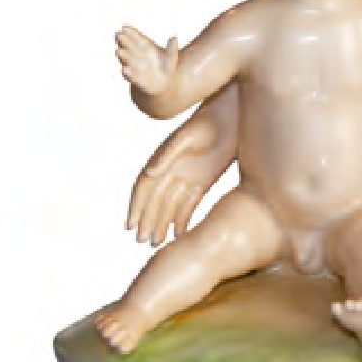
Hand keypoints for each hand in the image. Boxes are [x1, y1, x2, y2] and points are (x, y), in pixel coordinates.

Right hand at [116, 26, 177, 96]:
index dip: (132, 33)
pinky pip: (130, 75)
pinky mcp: (135, 78)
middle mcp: (138, 56)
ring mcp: (135, 66)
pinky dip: (127, 72)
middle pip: (129, 47)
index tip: (125, 26)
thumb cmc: (167, 67)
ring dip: (122, 55)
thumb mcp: (171, 57)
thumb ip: (172, 48)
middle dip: (123, 41)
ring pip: (127, 59)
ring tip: (118, 51)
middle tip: (118, 35)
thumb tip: (175, 37)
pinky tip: (125, 69)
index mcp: (147, 48)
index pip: (138, 39)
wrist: (163, 84)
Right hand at [127, 101, 236, 245]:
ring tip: (156, 243)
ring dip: (162, 223)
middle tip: (142, 241)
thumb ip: (168, 154)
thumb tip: (149, 173)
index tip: (130, 225)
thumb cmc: (207, 123)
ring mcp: (187, 178)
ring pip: (170, 206)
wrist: (231, 118)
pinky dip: (183, 219)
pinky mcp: (203, 182)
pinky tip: (180, 234)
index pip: (143, 187)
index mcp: (162, 160)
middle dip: (147, 220)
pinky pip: (189, 204)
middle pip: (155, 201)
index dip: (135, 206)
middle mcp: (171, 171)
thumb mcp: (187, 137)